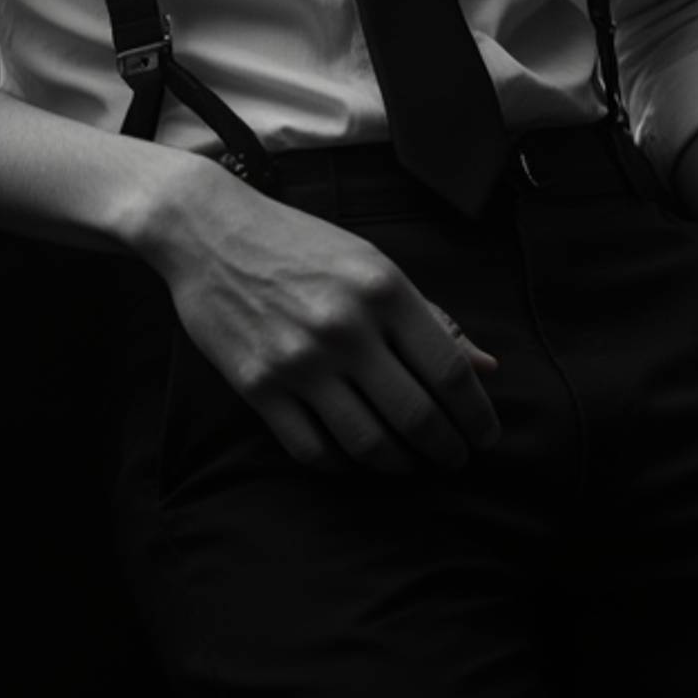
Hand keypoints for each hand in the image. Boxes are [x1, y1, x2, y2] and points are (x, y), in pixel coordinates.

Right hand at [147, 166, 500, 474]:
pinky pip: (312, 448)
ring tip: (410, 463)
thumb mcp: (373, 265)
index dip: (476, 415)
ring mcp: (299, 361)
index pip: (450, 372)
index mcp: (384, 290)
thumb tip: (486, 367)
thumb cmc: (300, 245)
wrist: (210, 232)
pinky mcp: (258, 386)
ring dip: (399, 464)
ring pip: (368, 442)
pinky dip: (342, 464)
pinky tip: (354, 457)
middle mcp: (346, 328)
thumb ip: (430, 318)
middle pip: (416, 416)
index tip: (484, 436)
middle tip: (454, 459)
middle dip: (446, 449)